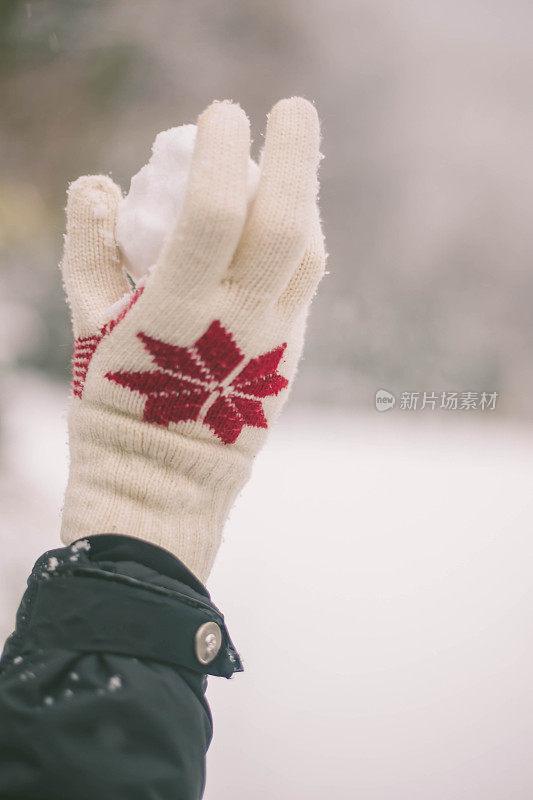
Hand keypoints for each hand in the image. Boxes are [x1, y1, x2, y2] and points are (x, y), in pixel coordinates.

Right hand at [60, 97, 324, 582]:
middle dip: (294, 154)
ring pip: (309, 251)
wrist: (165, 482)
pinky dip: (304, 239)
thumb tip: (100, 184)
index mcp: (178, 308)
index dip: (223, 152)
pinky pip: (307, 283)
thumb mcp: (86, 325)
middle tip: (292, 108)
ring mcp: (273, 338)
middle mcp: (238, 320)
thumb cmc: (115, 401)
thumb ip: (90, 249)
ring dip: (306, 193)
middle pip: (286, 221)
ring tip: (289, 161)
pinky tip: (288, 217)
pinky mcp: (290, 353)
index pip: (217, 212)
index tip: (218, 115)